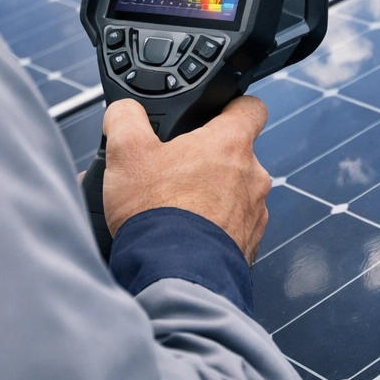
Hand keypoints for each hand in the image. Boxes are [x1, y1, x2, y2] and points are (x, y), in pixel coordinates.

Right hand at [100, 96, 271, 263]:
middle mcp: (253, 176)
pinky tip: (184, 234)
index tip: (214, 113)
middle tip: (175, 170)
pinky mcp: (248, 244)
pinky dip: (213, 227)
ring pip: (235, 192)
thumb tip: (124, 110)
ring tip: (173, 207)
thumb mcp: (127, 152)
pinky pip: (233, 226)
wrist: (174, 275)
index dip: (232, 105)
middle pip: (237, 154)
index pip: (251, 107)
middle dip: (207, 159)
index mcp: (230, 144)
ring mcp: (255, 213)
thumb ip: (126, 118)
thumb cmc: (156, 213)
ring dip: (210, 195)